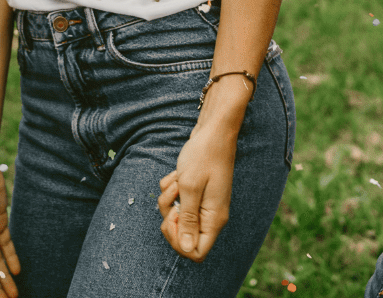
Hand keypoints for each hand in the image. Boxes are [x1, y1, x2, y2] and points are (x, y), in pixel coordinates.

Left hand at [157, 117, 238, 261]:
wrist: (212, 131)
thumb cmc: (203, 156)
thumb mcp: (190, 188)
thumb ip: (187, 220)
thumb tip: (187, 250)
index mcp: (213, 220)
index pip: (196, 252)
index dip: (178, 241)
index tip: (173, 217)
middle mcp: (210, 216)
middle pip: (183, 236)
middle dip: (169, 216)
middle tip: (172, 197)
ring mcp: (204, 204)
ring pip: (177, 216)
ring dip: (169, 198)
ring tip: (177, 180)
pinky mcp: (197, 193)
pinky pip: (176, 200)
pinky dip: (172, 188)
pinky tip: (178, 173)